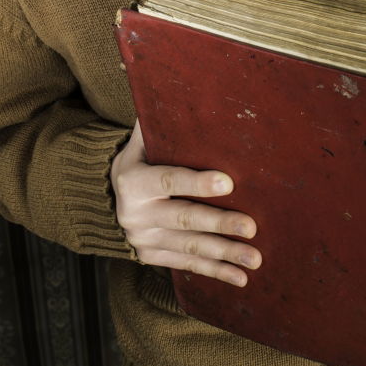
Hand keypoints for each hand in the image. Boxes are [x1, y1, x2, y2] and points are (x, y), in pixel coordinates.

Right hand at [111, 119, 261, 285]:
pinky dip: (215, 273)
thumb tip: (176, 87)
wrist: (110, 197)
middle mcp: (135, 214)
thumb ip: (158, 123)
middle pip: (184, 219)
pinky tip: (241, 278)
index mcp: (133, 181)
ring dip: (225, 254)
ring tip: (255, 259)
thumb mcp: (139, 141)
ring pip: (190, 248)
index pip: (170, 180)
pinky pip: (187, 266)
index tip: (228, 182)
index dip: (198, 182)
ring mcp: (144, 239)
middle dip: (220, 224)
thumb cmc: (138, 160)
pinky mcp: (152, 257)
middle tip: (251, 227)